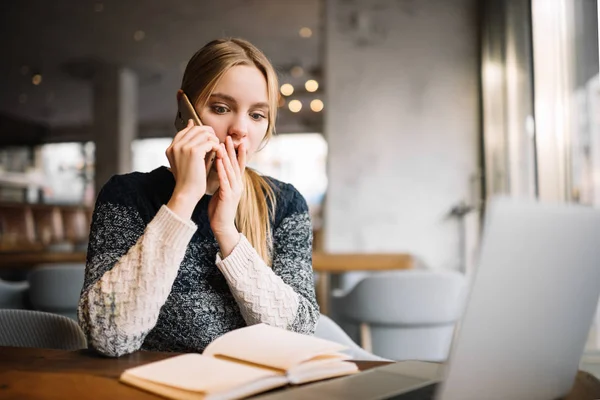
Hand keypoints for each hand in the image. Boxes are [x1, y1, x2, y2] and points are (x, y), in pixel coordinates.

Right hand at [165, 119, 219, 218]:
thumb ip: (189, 145)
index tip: (209, 138)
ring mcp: (184, 147)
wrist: (187, 193)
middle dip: (209, 134)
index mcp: (172, 147)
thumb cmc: (189, 180)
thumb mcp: (186, 160)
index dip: (200, 132)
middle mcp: (176, 145)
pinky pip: (210, 142)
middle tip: (216, 144)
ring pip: (205, 133)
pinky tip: (219, 154)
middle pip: (197, 129)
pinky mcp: (194, 151)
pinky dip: (218, 147)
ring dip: (214, 141)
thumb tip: (192, 124)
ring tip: (218, 150)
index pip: (187, 130)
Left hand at [208, 136, 246, 255]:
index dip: (236, 152)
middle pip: (236, 164)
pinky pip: (225, 181)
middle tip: (229, 138)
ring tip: (222, 146)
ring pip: (231, 170)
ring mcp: (234, 190)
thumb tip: (218, 167)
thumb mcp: (222, 191)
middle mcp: (238, 185)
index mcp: (236, 183)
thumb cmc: (220, 209)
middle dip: (232, 150)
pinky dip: (222, 171)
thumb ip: (223, 180)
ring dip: (227, 157)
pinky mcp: (228, 196)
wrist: (222, 226)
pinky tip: (219, 162)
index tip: (233, 141)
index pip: (238, 165)